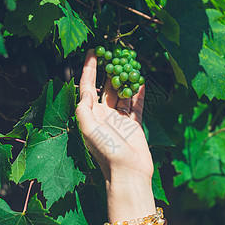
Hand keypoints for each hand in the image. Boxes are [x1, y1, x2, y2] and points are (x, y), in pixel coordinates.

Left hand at [76, 49, 154, 221]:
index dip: (89, 68)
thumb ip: (84, 109)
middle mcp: (103, 115)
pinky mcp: (133, 125)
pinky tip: (141, 81)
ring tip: (129, 61)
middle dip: (109, 70)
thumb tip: (86, 91)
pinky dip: (138, 93)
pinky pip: (136, 105)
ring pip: (122, 93)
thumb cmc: (107, 152)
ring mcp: (119, 120)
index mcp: (90, 115)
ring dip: (124, 78)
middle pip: (105, 87)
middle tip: (115, 52)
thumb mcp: (89, 129)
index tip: (93, 51)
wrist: (128, 173)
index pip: (87, 86)